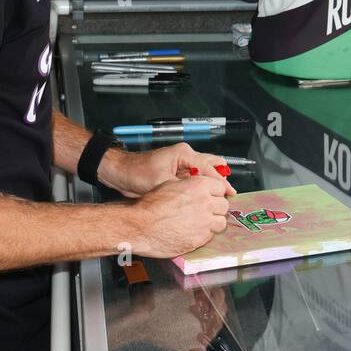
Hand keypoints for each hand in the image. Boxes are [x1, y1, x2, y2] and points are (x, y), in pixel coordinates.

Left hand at [100, 142, 237, 198]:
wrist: (121, 173)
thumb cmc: (137, 173)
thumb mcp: (161, 182)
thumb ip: (181, 187)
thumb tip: (197, 196)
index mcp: (184, 153)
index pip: (208, 167)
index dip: (220, 181)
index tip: (229, 192)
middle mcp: (185, 156)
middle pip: (211, 164)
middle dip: (221, 178)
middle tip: (230, 192)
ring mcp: (181, 164)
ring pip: (205, 171)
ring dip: (212, 182)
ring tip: (222, 195)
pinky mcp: (176, 173)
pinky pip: (195, 179)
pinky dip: (202, 186)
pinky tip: (206, 197)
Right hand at [130, 173, 232, 258]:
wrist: (140, 226)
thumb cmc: (150, 206)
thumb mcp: (171, 185)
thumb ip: (191, 185)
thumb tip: (199, 186)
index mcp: (200, 186)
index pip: (221, 188)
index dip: (216, 193)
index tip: (213, 196)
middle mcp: (206, 203)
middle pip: (224, 205)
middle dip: (216, 208)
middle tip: (206, 210)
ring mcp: (205, 222)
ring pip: (221, 222)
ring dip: (213, 222)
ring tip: (201, 222)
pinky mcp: (200, 239)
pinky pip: (210, 236)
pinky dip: (204, 234)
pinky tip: (192, 231)